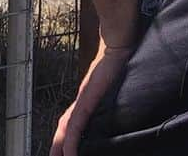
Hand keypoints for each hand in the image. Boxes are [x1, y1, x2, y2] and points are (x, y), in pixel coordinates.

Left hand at [50, 40, 132, 155]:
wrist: (117, 44)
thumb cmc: (119, 61)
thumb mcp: (115, 86)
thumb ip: (113, 96)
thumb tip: (128, 106)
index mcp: (88, 99)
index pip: (73, 123)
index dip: (67, 138)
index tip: (63, 152)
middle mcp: (82, 101)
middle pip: (66, 129)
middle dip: (59, 146)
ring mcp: (83, 100)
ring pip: (67, 129)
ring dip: (61, 146)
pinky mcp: (87, 99)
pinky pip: (75, 125)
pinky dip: (71, 141)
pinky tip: (68, 153)